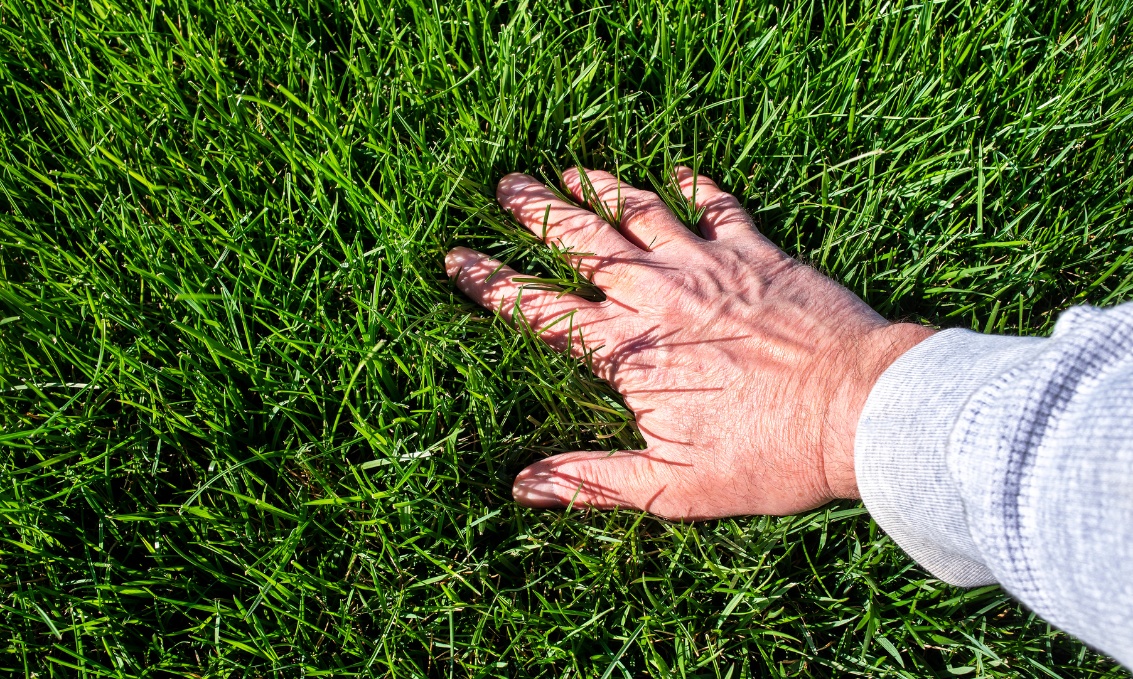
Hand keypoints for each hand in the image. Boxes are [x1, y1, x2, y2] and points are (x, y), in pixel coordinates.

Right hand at [446, 168, 932, 518]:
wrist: (859, 410)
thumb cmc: (769, 456)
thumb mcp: (672, 487)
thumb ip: (594, 480)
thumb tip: (523, 486)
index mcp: (628, 350)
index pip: (540, 310)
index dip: (492, 283)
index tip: (457, 259)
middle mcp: (657, 295)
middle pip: (582, 243)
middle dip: (536, 212)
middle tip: (506, 186)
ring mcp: (708, 265)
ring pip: (638, 212)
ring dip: (599, 188)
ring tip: (567, 169)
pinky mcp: (758, 251)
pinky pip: (719, 205)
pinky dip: (697, 185)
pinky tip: (681, 170)